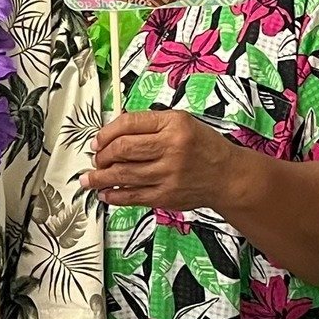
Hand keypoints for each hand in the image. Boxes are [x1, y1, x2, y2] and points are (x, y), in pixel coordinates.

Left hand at [85, 109, 248, 212]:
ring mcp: (169, 174)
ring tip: (89, 179)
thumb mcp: (180, 122)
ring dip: (101, 178)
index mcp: (173, 125)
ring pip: (125, 174)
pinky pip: (135, 196)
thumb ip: (148, 124)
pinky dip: (116, 196)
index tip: (97, 140)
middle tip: (94, 159)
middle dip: (101, 155)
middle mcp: (171, 148)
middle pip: (123, 149)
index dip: (106, 133)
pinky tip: (105, 194)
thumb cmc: (202, 146)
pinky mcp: (168, 196)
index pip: (128, 124)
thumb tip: (113, 132)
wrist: (229, 176)